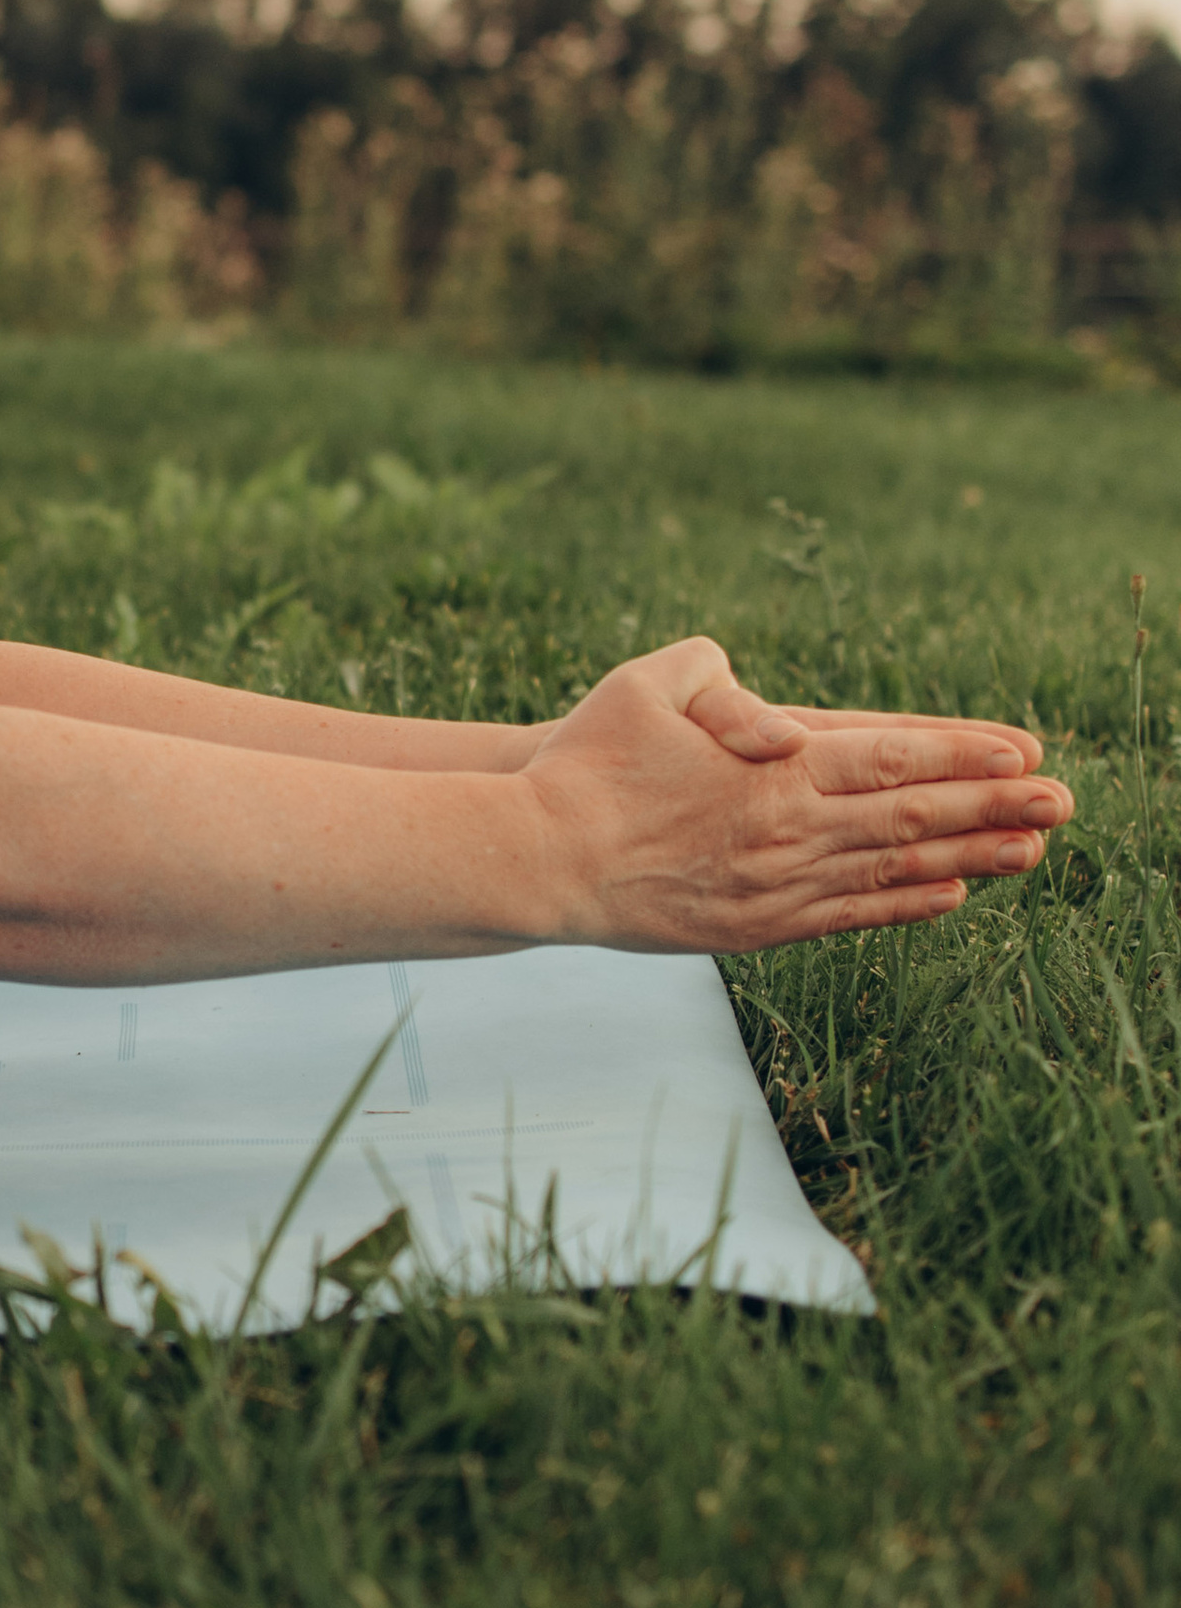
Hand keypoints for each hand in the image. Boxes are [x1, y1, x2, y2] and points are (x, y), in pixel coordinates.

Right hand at [522, 638, 1071, 953]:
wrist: (540, 856)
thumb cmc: (589, 758)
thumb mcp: (648, 683)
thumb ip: (722, 680)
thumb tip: (783, 724)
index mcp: (769, 766)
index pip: (889, 756)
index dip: (962, 753)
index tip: (1025, 751)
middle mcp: (788, 830)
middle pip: (913, 816)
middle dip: (995, 805)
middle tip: (1066, 801)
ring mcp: (777, 885)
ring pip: (896, 871)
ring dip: (973, 857)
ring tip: (1036, 851)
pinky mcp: (757, 927)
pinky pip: (853, 915)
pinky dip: (910, 906)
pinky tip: (953, 893)